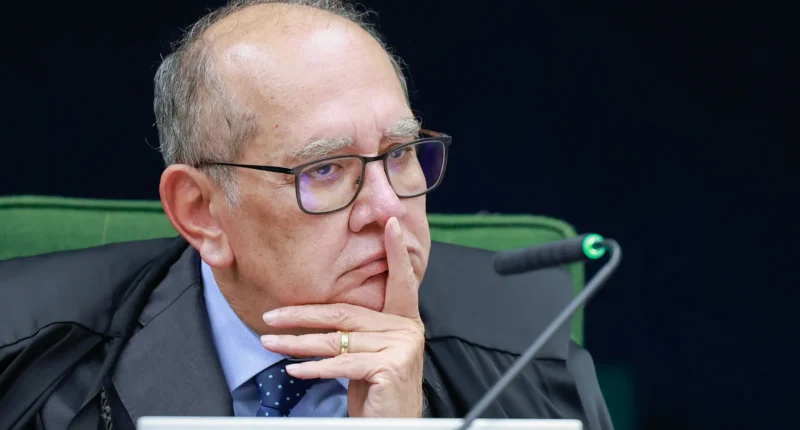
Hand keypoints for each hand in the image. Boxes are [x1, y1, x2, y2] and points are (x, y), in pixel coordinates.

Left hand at [259, 217, 424, 417]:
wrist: (395, 426)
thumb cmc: (377, 391)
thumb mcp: (367, 354)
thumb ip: (356, 331)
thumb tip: (317, 314)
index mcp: (404, 320)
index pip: (399, 280)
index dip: (394, 252)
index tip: (388, 223)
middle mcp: (407, 328)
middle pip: (345, 313)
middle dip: (302, 314)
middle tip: (271, 314)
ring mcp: (402, 346)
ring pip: (337, 340)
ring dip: (296, 343)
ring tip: (269, 341)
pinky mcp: (391, 366)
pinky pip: (341, 364)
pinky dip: (313, 369)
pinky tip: (293, 369)